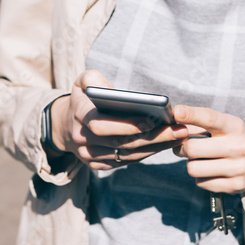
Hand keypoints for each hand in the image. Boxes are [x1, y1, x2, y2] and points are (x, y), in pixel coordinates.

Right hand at [49, 70, 188, 169]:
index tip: (152, 121)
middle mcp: (82, 140)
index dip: (126, 125)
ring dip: (156, 148)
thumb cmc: (82, 99)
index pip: (102, 125)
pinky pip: (126, 162)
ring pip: (127, 156)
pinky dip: (148, 154)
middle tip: (179, 130)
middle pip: (121, 143)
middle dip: (152, 138)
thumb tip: (110, 90)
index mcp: (79, 116)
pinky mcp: (98, 166)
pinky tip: (167, 144)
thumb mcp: (82, 81)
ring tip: (180, 136)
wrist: (65, 125)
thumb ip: (93, 79)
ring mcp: (90, 156)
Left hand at [172, 105, 244, 195]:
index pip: (210, 118)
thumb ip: (198, 125)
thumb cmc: (230, 139)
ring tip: (201, 160)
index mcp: (234, 126)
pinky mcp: (236, 185)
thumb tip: (173, 127)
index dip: (192, 114)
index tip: (177, 112)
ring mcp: (239, 168)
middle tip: (185, 147)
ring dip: (191, 164)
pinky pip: (201, 183)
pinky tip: (211, 172)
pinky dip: (201, 178)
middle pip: (192, 148)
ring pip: (193, 168)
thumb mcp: (222, 126)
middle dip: (182, 148)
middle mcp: (240, 146)